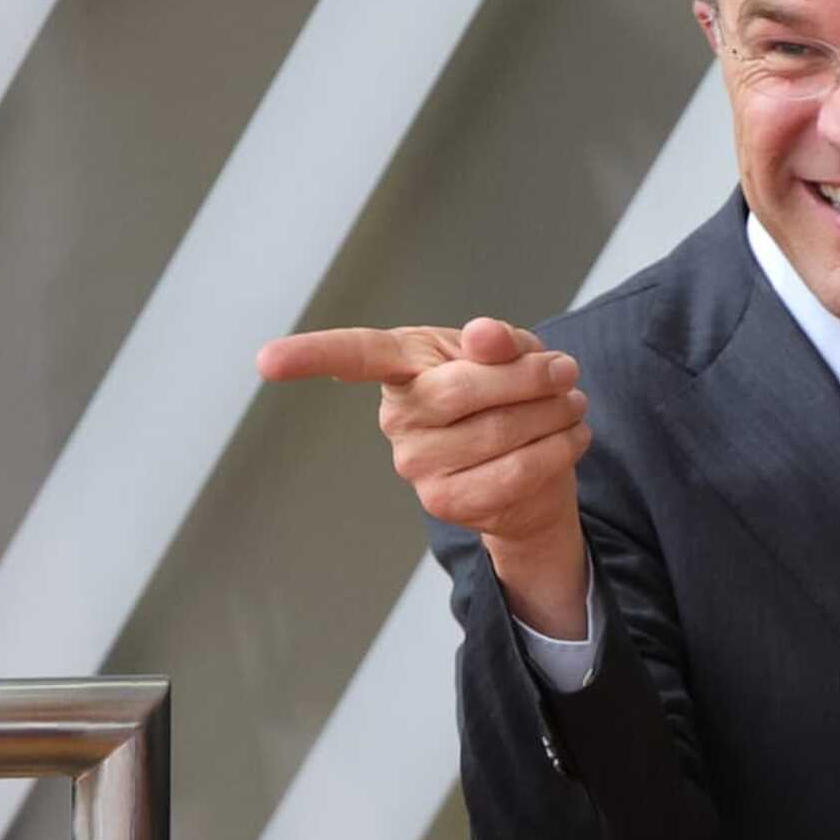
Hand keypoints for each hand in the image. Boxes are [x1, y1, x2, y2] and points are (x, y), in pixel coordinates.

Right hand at [255, 317, 593, 635]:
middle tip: (567, 371)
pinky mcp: (446, 503)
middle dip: (531, 376)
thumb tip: (485, 336)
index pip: (353, 355)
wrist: (537, 462)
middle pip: (464, 387)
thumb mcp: (512, 354)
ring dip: (554, 413)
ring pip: (498, 430)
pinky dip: (556, 450)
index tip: (266, 361)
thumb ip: (500, 342)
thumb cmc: (511, 393)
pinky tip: (570, 437)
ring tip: (572, 404)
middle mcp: (398, 415)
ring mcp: (416, 464)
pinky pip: (512, 472)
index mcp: (404, 364)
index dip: (311, 355)